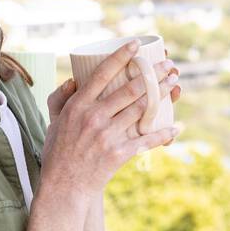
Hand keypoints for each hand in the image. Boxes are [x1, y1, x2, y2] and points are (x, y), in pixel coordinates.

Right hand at [41, 41, 178, 198]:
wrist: (64, 186)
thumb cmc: (58, 152)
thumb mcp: (53, 122)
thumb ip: (59, 98)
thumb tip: (74, 79)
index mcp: (77, 106)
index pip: (101, 74)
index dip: (120, 57)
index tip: (136, 44)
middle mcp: (94, 118)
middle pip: (129, 89)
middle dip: (152, 73)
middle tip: (168, 64)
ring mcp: (107, 136)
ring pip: (141, 109)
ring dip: (161, 94)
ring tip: (173, 82)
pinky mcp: (118, 154)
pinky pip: (146, 140)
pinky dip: (163, 134)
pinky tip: (176, 127)